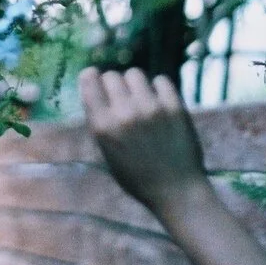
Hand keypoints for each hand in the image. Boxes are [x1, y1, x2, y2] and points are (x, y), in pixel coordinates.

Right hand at [79, 67, 207, 216]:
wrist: (175, 190)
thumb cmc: (137, 176)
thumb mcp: (108, 154)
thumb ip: (101, 123)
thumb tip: (98, 92)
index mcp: (103, 127)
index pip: (90, 82)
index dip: (91, 77)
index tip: (94, 77)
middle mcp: (124, 114)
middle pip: (112, 76)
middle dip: (113, 83)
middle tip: (121, 95)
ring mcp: (151, 108)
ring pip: (135, 74)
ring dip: (135, 84)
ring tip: (141, 98)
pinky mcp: (174, 107)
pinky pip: (161, 80)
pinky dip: (158, 88)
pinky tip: (159, 101)